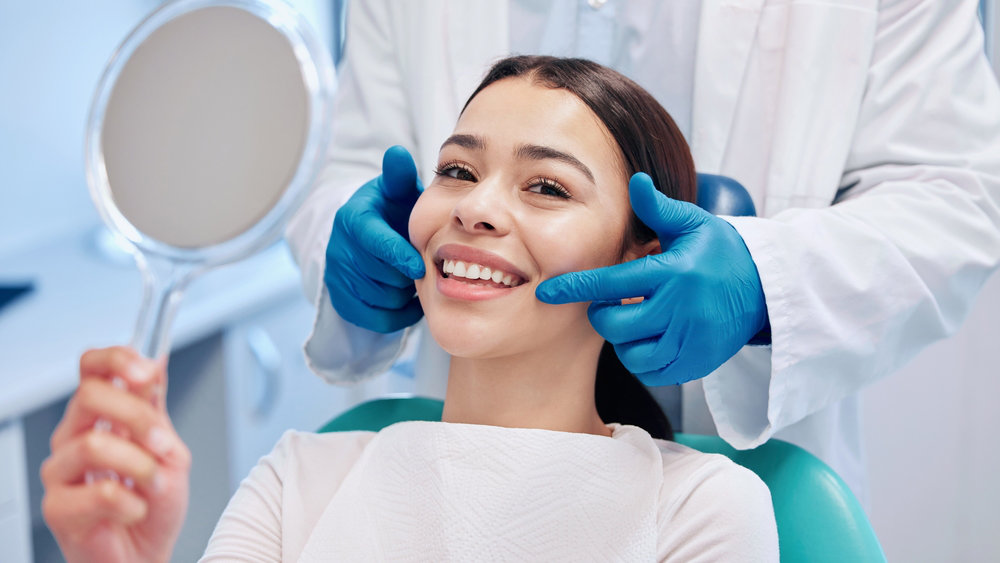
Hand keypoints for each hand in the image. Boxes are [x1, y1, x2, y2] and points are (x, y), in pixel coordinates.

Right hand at [42, 347, 190, 562]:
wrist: (146, 555)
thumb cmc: (153, 503)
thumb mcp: (168, 449)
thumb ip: (156, 409)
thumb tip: (154, 362)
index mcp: (100, 416)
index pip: (91, 368)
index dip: (115, 359)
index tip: (146, 371)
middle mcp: (75, 436)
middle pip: (88, 396)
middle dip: (138, 417)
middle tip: (163, 444)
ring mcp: (61, 471)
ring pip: (95, 445)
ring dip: (140, 466)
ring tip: (153, 485)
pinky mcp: (57, 507)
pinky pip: (100, 493)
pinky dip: (133, 503)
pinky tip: (136, 510)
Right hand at [326, 146, 424, 332]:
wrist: (368, 236)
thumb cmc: (391, 211)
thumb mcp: (396, 191)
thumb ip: (399, 175)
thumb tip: (397, 153)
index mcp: (352, 219)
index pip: (374, 242)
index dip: (399, 256)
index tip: (420, 266)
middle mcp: (338, 248)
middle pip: (382, 275)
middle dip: (407, 274)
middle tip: (423, 267)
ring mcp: (337, 276)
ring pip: (382, 299)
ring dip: (405, 293)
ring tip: (413, 279)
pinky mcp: (341, 301)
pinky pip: (376, 319)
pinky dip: (399, 314)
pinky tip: (408, 297)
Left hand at [536, 173, 767, 385]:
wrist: (766, 288)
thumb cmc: (721, 252)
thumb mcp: (693, 224)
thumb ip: (658, 209)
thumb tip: (635, 180)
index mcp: (672, 272)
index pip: (611, 283)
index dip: (575, 289)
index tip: (547, 292)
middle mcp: (680, 309)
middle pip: (615, 325)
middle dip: (603, 315)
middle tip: (614, 303)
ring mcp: (690, 340)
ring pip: (630, 354)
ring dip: (623, 339)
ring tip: (636, 320)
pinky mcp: (698, 363)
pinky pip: (653, 372)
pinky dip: (643, 359)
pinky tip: (651, 339)